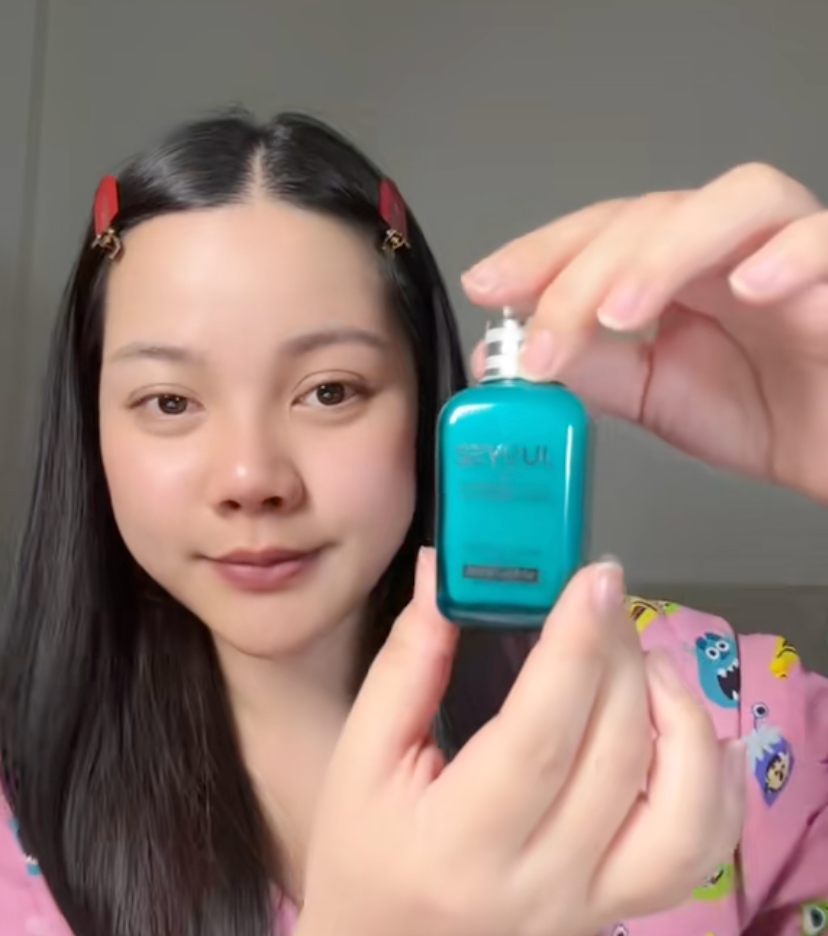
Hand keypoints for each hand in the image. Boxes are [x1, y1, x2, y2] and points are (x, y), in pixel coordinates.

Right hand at [298, 549, 742, 935]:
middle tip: (602, 600)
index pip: (539, 737)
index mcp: (461, 843)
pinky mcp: (621, 908)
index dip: (575, 649)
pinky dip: (717, 781)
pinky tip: (693, 730)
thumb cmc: (361, 853)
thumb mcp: (361, 757)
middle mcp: (542, 884)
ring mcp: (594, 905)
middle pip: (616, 753)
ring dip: (681, 715)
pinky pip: (700, 850)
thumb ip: (409, 663)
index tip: (595, 579)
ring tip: (645, 664)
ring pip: (683, 809)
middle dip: (621, 656)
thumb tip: (446, 572)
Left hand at [463, 163, 827, 503]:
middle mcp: (732, 245)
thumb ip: (592, 371)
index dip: (543, 254)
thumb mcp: (659, 394)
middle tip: (545, 339)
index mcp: (682, 269)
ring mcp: (794, 249)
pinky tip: (748, 287)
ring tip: (620, 313)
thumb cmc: (770, 413)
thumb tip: (506, 360)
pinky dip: (791, 255)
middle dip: (584, 272)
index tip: (489, 286)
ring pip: (736, 201)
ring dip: (666, 253)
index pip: (604, 234)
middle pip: (652, 215)